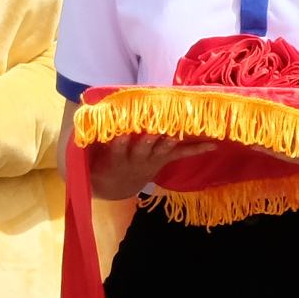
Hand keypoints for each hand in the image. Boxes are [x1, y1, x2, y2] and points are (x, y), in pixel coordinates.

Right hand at [88, 133, 204, 199]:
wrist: (116, 186)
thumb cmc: (102, 163)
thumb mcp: (91, 155)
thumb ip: (90, 138)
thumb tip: (84, 112)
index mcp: (116, 157)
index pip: (118, 147)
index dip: (120, 140)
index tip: (123, 131)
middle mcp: (136, 159)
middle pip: (143, 147)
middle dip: (149, 139)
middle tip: (155, 130)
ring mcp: (151, 160)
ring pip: (162, 149)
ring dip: (170, 141)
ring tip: (179, 132)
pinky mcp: (163, 160)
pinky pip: (181, 154)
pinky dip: (197, 149)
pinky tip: (214, 145)